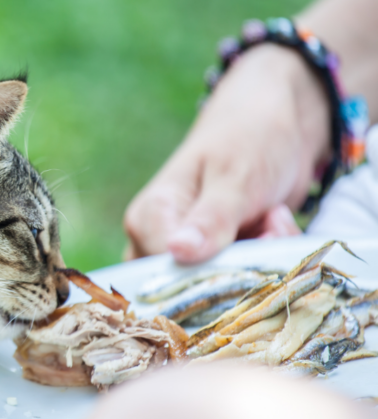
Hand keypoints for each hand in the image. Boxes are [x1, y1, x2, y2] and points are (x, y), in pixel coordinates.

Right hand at [124, 44, 330, 263]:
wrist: (276, 126)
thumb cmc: (247, 138)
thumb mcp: (233, 176)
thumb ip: (210, 219)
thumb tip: (178, 252)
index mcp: (149, 218)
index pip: (167, 271)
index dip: (213, 268)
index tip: (254, 239)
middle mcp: (158, 242)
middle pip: (192, 285)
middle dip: (241, 264)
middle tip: (270, 224)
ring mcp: (186, 254)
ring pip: (219, 285)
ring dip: (258, 260)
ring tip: (272, 218)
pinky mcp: (212, 259)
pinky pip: (238, 278)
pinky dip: (265, 258)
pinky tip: (271, 225)